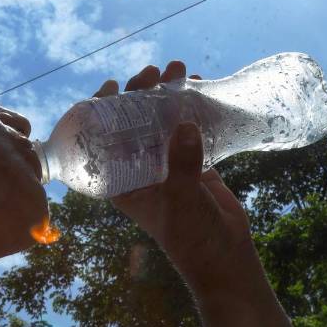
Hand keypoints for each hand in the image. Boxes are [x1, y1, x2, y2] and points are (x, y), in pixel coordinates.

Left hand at [94, 61, 290, 326]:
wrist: (224, 256)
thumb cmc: (191, 237)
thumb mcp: (182, 200)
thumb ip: (182, 164)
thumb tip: (184, 124)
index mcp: (123, 181)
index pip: (101, 140)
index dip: (101, 110)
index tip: (112, 85)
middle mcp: (140, 168)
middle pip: (132, 122)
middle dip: (139, 94)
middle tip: (152, 72)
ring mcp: (167, 163)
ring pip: (160, 120)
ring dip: (167, 94)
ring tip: (178, 69)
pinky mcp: (192, 161)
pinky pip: (187, 127)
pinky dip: (192, 106)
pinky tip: (200, 84)